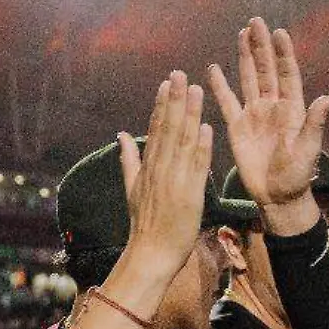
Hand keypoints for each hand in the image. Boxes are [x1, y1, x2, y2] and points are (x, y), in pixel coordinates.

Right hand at [118, 72, 212, 278]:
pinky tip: (207, 127)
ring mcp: (174, 181)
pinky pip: (197, 167)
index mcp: (148, 167)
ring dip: (190, 115)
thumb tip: (121, 134)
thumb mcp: (132, 188)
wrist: (151, 254)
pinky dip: (202, 147)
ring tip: (196, 90)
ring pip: (184, 142)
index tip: (167, 82)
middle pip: (169, 129)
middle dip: (175, 100)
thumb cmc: (144, 224)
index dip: (162, 104)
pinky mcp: (189, 195)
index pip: (156, 129)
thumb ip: (129, 159)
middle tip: (181, 74)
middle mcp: (160, 170)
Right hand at [208, 17, 328, 208]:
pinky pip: (227, 102)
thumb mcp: (309, 150)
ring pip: (248, 79)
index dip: (284, 54)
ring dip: (245, 57)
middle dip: (262, 46)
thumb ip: (314, 123)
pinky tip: (213, 69)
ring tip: (241, 34)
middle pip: (266, 70)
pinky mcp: (238, 127)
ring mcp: (254, 115)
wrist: (278, 196)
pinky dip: (220, 86)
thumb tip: (326, 98)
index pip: (287, 74)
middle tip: (256, 21)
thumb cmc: (298, 175)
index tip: (279, 32)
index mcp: (292, 109)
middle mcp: (273, 106)